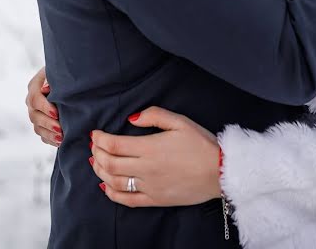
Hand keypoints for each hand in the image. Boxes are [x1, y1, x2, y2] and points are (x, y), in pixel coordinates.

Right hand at [25, 66, 61, 146]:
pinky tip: (61, 142)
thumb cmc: (65, 73)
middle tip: (60, 129)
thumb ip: (52, 79)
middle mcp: (32, 101)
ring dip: (49, 134)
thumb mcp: (60, 71)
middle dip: (47, 123)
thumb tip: (46, 87)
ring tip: (62, 138)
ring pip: (38, 127)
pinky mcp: (42, 124)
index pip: (35, 98)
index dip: (44, 107)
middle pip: (34, 116)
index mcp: (35, 86)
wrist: (68, 80)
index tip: (56, 113)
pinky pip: (43, 135)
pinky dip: (51, 139)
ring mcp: (36, 114)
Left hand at [90, 106, 220, 207]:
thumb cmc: (202, 144)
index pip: (114, 144)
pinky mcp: (155, 199)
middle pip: (109, 163)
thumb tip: (132, 118)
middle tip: (95, 146)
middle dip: (97, 153)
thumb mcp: (181, 122)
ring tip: (97, 162)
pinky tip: (106, 186)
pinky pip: (127, 200)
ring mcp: (149, 186)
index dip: (100, 139)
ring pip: (114, 181)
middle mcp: (146, 168)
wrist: (220, 172)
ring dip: (100, 171)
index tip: (95, 134)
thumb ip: (154, 115)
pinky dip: (111, 193)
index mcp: (150, 147)